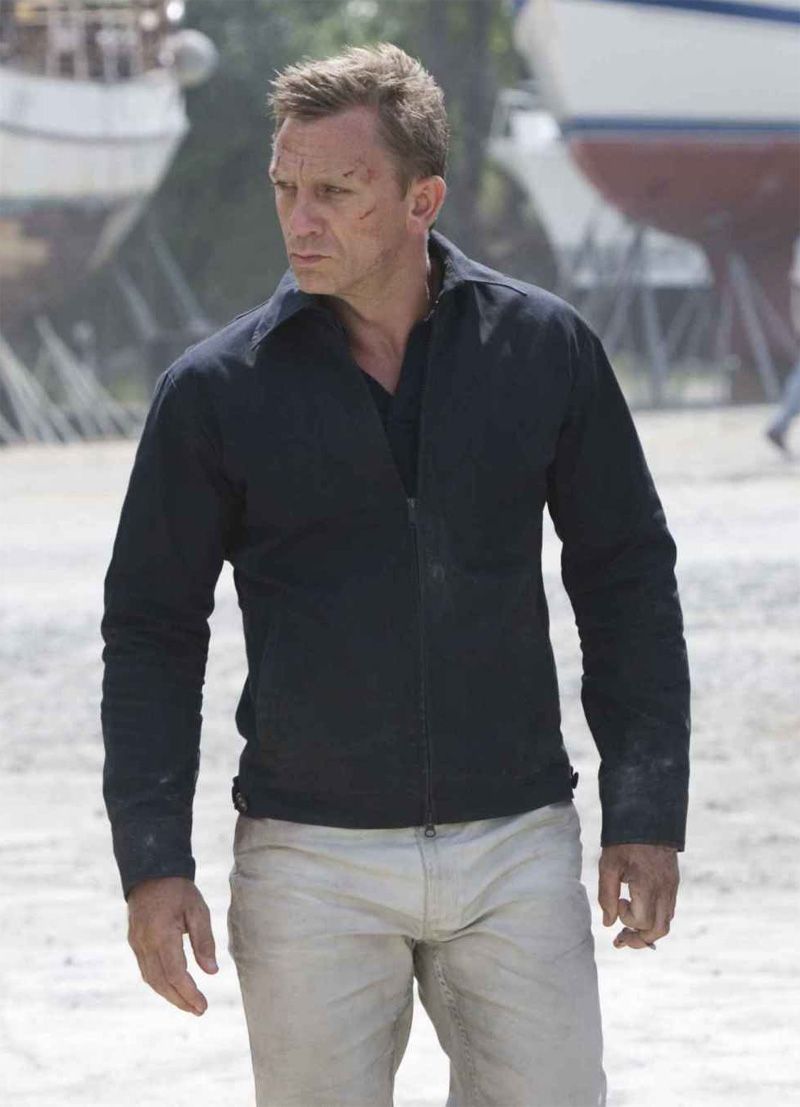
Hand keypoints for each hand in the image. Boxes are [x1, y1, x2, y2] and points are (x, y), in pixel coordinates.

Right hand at [127, 876, 218, 1014]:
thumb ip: (204, 941)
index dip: (188, 993)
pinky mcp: (134, 943)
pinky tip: (173, 987)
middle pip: (161, 982)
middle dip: (180, 1000)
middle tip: (199, 1010)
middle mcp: (145, 943)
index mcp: (161, 934)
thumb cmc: (178, 890)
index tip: (203, 1006)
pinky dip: (160, 983)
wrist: (151, 872)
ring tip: (189, 1005)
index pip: (174, 973)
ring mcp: (136, 944)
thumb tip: (212, 972)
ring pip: (151, 979)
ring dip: (169, 995)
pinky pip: (146, 970)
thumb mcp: (198, 910)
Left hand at [598, 843, 678, 949]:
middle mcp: (664, 890)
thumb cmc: (624, 842)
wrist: (647, 818)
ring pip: (666, 923)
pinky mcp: (673, 883)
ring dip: (648, 932)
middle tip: (621, 940)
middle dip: (639, 939)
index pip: (641, 921)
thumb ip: (607, 896)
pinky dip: (656, 919)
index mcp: (647, 886)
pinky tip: (641, 913)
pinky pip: (669, 910)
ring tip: (629, 932)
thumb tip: (608, 923)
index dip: (626, 919)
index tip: (619, 901)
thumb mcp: (608, 865)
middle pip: (659, 930)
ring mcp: (672, 887)